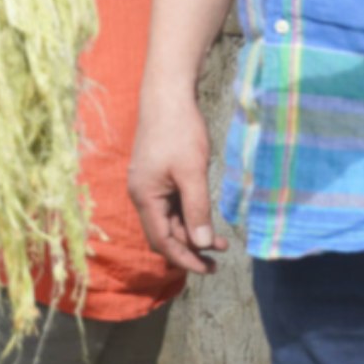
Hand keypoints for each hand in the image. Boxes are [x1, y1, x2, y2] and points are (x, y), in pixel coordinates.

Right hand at [128, 85, 228, 273]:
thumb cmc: (179, 131)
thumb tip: (204, 244)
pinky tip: (206, 215)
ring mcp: (149, 184)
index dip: (185, 258)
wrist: (167, 94)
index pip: (162, 241)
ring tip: (221, 241)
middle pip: (164, 233)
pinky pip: (171, 204)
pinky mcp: (157, 174)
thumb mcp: (192, 173)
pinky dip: (188, 214)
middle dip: (191, 247)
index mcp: (145, 197)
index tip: (209, 268)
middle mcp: (142, 194)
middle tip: (219, 257)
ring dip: (192, 231)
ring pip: (170, 219)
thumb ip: (197, 210)